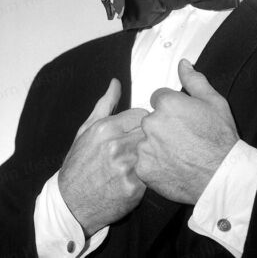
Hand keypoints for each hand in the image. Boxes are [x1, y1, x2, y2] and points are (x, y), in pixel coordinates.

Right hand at [59, 79, 148, 236]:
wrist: (71, 204)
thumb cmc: (80, 163)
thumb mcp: (87, 130)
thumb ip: (105, 104)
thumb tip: (116, 82)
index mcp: (106, 128)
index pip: (143, 114)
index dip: (141, 123)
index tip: (136, 131)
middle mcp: (117, 146)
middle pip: (151, 131)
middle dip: (148, 137)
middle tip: (139, 146)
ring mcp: (126, 168)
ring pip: (154, 151)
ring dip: (151, 155)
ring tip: (139, 161)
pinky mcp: (134, 188)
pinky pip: (153, 173)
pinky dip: (150, 175)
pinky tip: (138, 177)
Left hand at [135, 59, 238, 204]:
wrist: (222, 175)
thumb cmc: (220, 139)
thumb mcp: (214, 101)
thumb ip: (194, 80)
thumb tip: (183, 64)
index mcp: (167, 104)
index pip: (159, 99)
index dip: (172, 109)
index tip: (182, 120)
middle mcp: (153, 123)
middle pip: (151, 120)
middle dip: (163, 126)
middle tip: (183, 138)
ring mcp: (146, 147)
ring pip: (146, 141)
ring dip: (157, 145)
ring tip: (179, 154)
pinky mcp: (144, 168)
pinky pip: (144, 162)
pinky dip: (155, 164)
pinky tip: (172, 166)